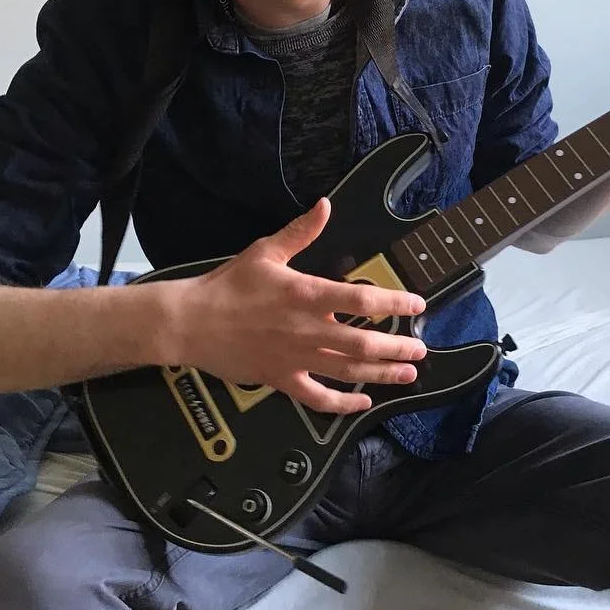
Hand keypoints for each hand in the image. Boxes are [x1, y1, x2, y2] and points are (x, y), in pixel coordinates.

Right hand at [168, 197, 427, 413]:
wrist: (190, 322)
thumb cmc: (229, 285)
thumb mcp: (265, 251)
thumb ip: (300, 232)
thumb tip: (326, 205)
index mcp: (306, 295)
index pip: (361, 300)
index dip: (394, 303)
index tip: (416, 304)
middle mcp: (307, 330)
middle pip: (362, 343)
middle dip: (396, 348)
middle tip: (420, 350)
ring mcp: (295, 359)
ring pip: (347, 371)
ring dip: (381, 374)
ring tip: (406, 375)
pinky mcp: (281, 380)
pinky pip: (317, 398)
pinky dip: (342, 404)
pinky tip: (362, 402)